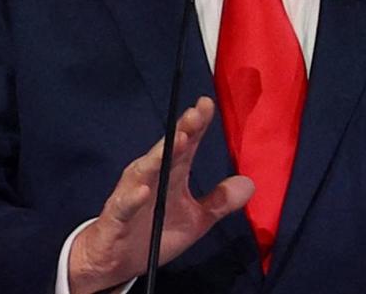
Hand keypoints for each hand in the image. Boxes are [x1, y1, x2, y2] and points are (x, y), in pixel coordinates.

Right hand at [67, 96, 253, 293]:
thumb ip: (219, 201)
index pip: (185, 146)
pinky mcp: (116, 216)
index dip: (196, 126)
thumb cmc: (154, 233)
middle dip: (180, 133)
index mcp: (169, 176)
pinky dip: (133, 197)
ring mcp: (130, 195)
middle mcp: (149, 179)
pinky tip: (144, 190)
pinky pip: (124, 205)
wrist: (115, 261)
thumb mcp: (195, 220)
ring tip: (178, 141)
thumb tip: (250, 183)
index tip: (206, 104)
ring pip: (144, 171)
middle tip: (194, 114)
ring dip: (159, 156)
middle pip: (166, 152)